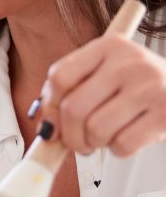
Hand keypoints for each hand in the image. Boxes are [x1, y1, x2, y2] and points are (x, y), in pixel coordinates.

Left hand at [37, 34, 165, 155]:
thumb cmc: (137, 86)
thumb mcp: (106, 74)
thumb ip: (73, 91)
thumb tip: (45, 128)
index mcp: (108, 46)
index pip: (60, 76)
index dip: (49, 105)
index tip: (51, 122)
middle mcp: (129, 63)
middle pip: (74, 108)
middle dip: (69, 135)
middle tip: (76, 142)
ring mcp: (150, 87)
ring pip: (96, 129)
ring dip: (93, 143)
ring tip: (102, 138)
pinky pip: (123, 144)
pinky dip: (118, 150)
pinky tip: (125, 138)